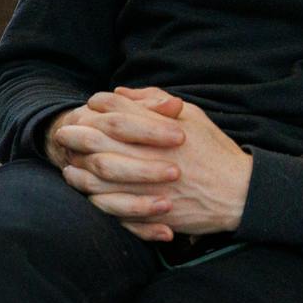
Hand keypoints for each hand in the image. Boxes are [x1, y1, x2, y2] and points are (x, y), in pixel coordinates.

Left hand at [50, 88, 250, 240]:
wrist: (240, 193)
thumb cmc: (214, 150)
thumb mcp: (192, 115)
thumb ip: (155, 101)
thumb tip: (119, 93)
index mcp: (161, 128)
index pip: (116, 110)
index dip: (95, 107)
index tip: (85, 109)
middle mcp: (151, 154)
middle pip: (99, 139)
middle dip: (76, 134)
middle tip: (63, 133)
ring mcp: (149, 184)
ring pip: (98, 173)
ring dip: (78, 165)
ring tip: (68, 161)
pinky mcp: (150, 209)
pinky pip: (111, 203)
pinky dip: (92, 194)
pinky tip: (83, 186)